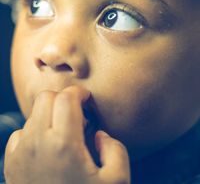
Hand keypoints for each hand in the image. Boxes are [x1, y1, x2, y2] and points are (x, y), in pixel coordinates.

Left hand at [4, 86, 129, 183]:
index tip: (87, 100)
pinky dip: (34, 131)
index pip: (67, 97)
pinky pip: (20, 133)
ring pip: (33, 113)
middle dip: (63, 99)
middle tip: (77, 114)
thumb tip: (99, 135)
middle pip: (46, 98)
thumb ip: (115, 148)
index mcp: (64, 143)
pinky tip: (48, 147)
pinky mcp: (11, 165)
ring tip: (64, 132)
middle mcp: (37, 143)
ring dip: (49, 115)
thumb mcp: (117, 181)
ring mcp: (20, 154)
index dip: (80, 93)